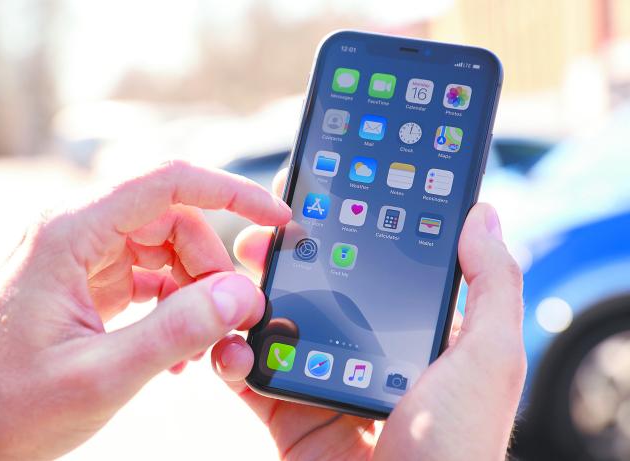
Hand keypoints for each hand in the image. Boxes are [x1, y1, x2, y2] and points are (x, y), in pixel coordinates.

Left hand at [0, 161, 291, 459]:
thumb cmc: (10, 400)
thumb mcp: (100, 376)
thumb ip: (175, 331)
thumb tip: (238, 295)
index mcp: (72, 234)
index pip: (168, 182)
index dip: (231, 192)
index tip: (275, 218)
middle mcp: (76, 231)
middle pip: (173, 218)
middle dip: (211, 264)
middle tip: (232, 318)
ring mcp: (80, 255)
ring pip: (164, 246)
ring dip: (194, 288)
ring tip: (201, 343)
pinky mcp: (84, 280)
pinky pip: (147, 273)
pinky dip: (172, 303)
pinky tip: (177, 347)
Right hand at [211, 169, 525, 460]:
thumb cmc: (457, 449)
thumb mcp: (488, 360)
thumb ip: (491, 285)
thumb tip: (482, 213)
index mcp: (417, 337)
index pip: (378, 268)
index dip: (346, 231)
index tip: (316, 197)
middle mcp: (369, 355)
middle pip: (317, 292)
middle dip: (284, 260)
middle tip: (258, 239)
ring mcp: (326, 384)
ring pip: (276, 329)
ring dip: (247, 303)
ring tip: (231, 286)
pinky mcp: (291, 418)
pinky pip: (252, 379)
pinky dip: (230, 359)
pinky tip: (227, 348)